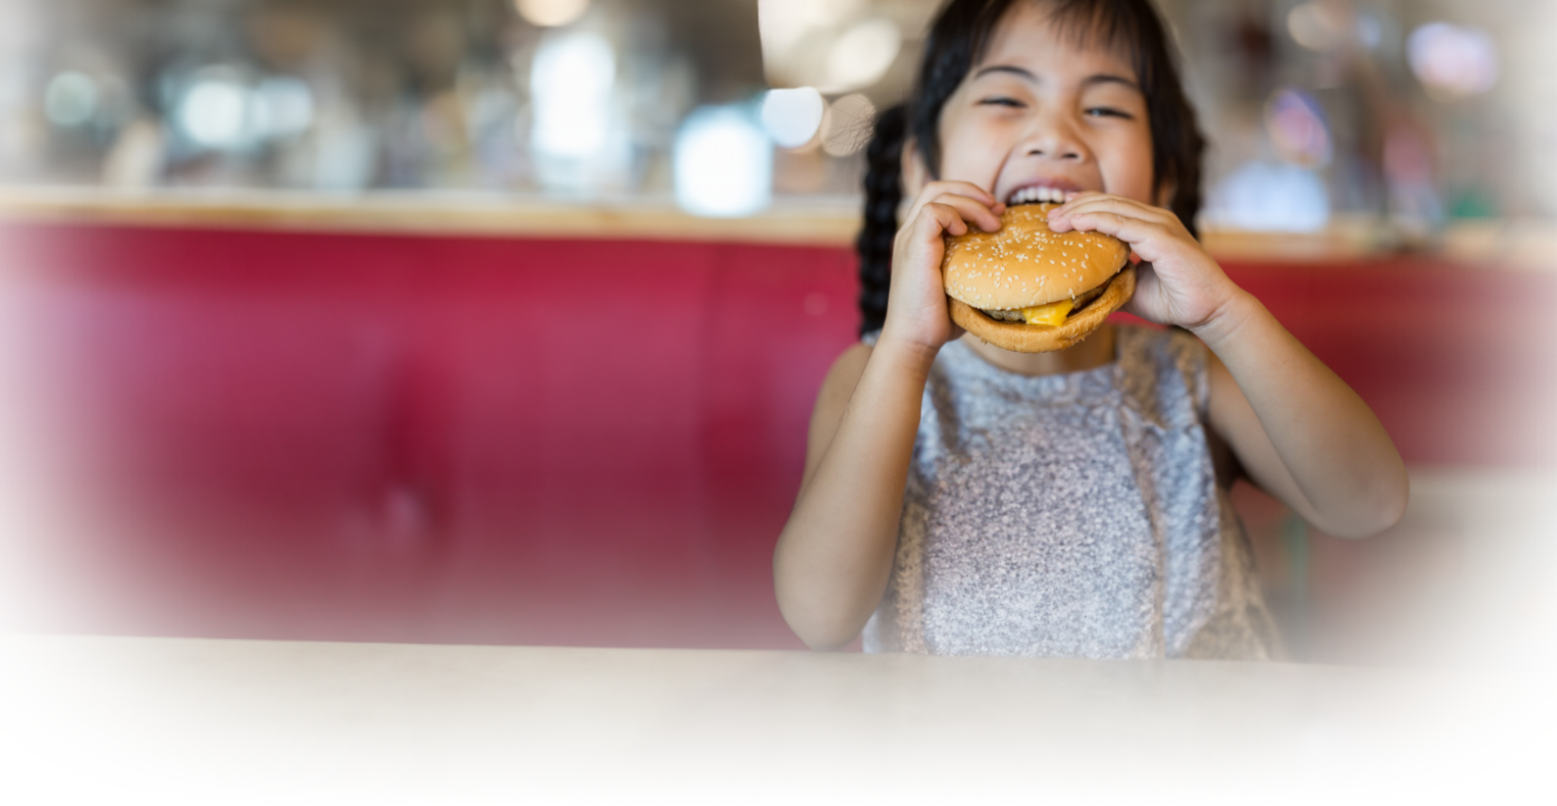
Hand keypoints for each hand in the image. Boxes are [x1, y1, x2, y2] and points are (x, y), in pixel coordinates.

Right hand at [879, 181, 1004, 352]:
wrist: (915, 339)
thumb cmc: (939, 319)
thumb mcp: (962, 284)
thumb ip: (975, 265)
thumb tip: (1009, 258)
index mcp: (920, 238)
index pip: (941, 197)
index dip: (970, 197)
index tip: (996, 213)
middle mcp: (911, 233)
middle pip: (938, 187)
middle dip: (972, 191)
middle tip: (997, 209)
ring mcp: (909, 238)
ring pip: (937, 193)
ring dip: (970, 202)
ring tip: (991, 223)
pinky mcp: (913, 247)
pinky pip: (931, 211)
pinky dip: (953, 214)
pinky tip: (966, 233)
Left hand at [1046, 193, 1243, 334]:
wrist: (1209, 311)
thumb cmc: (1175, 300)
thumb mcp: (1132, 288)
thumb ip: (1110, 279)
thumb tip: (1080, 286)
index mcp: (1149, 226)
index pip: (1110, 207)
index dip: (1081, 208)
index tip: (1055, 218)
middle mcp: (1155, 219)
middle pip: (1106, 202)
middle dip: (1074, 207)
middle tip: (1047, 218)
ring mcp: (1160, 224)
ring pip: (1111, 207)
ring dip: (1079, 212)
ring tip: (1054, 220)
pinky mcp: (1162, 236)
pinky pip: (1122, 223)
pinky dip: (1096, 220)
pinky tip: (1076, 223)